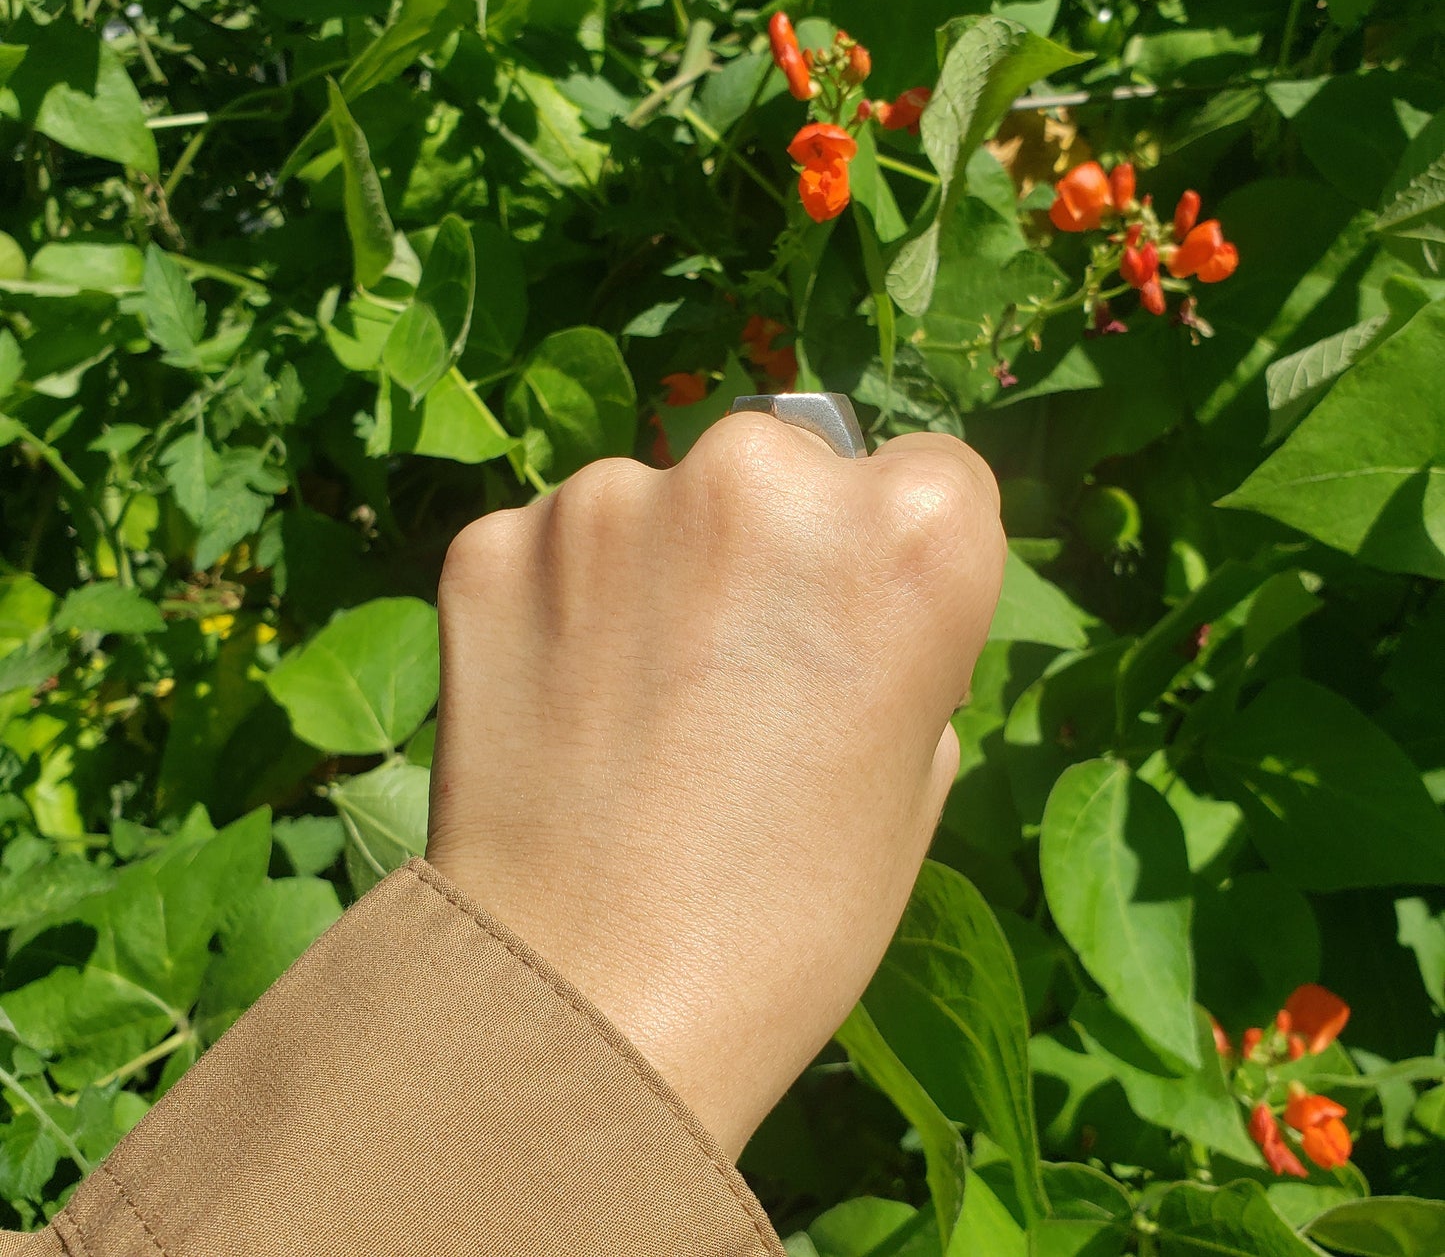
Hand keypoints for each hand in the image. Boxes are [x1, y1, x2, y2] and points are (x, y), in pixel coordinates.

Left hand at [426, 414, 1004, 1157]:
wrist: (585, 1006)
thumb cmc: (789, 918)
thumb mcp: (917, 775)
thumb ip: (898, 643)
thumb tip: (840, 604)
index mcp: (907, 532)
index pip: (932, 474)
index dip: (894, 558)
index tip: (855, 625)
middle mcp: (760, 475)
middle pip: (783, 465)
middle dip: (769, 545)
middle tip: (736, 672)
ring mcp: (611, 499)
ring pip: (656, 502)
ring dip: (656, 567)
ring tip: (639, 704)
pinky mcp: (496, 541)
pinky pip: (552, 545)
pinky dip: (561, 601)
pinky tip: (564, 704)